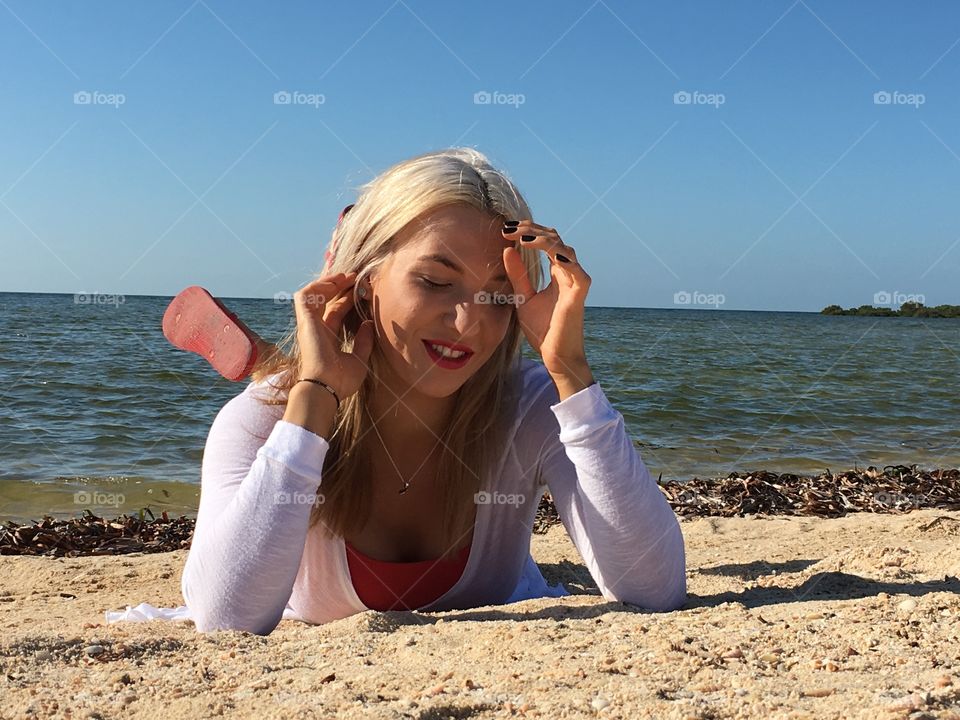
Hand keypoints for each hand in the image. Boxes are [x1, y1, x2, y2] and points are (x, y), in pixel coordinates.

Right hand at [292, 272, 373, 399]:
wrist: (326, 388)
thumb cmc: (341, 381)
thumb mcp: (359, 359)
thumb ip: (363, 341)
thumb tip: (368, 323)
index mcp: (328, 337)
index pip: (336, 311)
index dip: (348, 299)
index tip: (363, 289)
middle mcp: (317, 329)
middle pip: (326, 300)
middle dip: (340, 286)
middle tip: (356, 277)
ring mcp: (309, 324)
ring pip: (313, 294)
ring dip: (328, 282)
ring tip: (345, 276)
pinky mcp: (305, 321)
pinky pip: (305, 296)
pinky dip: (318, 286)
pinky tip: (335, 283)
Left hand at [501, 221, 592, 381]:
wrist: (555, 355)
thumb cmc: (543, 330)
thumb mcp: (523, 297)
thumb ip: (517, 275)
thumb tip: (507, 249)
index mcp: (557, 272)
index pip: (546, 240)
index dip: (528, 230)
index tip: (505, 230)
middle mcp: (568, 272)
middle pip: (554, 238)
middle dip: (532, 229)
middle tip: (508, 228)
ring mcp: (575, 281)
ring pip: (563, 247)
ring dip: (542, 239)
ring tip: (521, 237)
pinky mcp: (579, 293)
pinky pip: (575, 268)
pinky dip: (561, 256)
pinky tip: (542, 251)